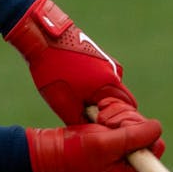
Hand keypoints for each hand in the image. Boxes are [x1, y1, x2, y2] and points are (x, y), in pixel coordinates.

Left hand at [5, 0, 136, 124]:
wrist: (44, 36)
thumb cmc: (53, 69)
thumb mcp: (63, 104)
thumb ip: (82, 122)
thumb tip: (93, 135)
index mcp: (110, 84)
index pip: (128, 111)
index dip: (116, 122)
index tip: (100, 126)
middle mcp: (115, 72)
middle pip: (121, 101)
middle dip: (107, 111)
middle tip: (86, 115)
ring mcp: (108, 62)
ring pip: (110, 89)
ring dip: (98, 97)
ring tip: (75, 97)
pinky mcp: (100, 56)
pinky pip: (103, 78)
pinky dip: (94, 85)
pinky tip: (74, 84)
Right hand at [26, 97, 163, 171]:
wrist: (54, 150)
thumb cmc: (77, 152)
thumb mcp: (105, 144)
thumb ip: (133, 137)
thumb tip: (157, 128)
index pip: (156, 145)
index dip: (139, 132)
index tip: (118, 131)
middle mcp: (133, 163)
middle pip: (146, 131)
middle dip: (126, 122)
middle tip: (104, 124)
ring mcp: (125, 150)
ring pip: (135, 122)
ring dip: (117, 116)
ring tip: (99, 122)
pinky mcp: (118, 139)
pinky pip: (125, 119)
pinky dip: (113, 114)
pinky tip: (99, 119)